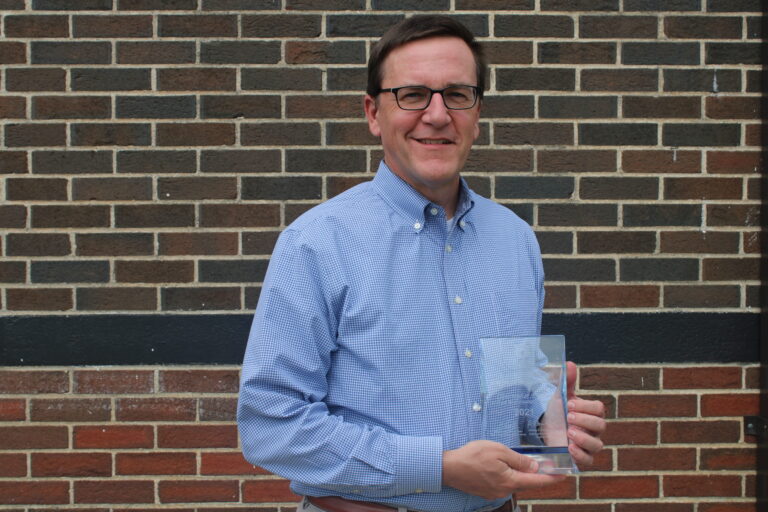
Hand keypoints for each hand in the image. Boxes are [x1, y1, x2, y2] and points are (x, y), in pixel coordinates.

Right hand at [442, 440, 564, 499]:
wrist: (449, 468)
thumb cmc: (472, 456)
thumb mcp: (498, 451)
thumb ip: (518, 460)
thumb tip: (535, 467)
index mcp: (510, 481)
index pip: (537, 481)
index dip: (552, 478)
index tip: (564, 475)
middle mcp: (505, 491)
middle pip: (526, 483)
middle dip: (537, 475)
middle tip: (546, 464)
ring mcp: (495, 493)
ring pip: (514, 483)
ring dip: (521, 475)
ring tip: (524, 462)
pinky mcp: (487, 492)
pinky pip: (504, 484)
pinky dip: (510, 476)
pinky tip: (506, 467)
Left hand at [565, 361, 605, 466]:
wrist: (544, 429)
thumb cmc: (557, 411)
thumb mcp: (560, 396)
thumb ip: (566, 381)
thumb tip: (569, 364)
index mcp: (591, 413)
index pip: (599, 409)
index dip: (586, 407)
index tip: (569, 404)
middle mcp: (594, 430)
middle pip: (600, 426)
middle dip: (585, 420)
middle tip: (568, 417)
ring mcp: (589, 445)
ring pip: (597, 445)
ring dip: (584, 438)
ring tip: (569, 432)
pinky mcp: (581, 458)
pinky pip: (589, 460)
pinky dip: (580, 454)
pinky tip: (569, 447)